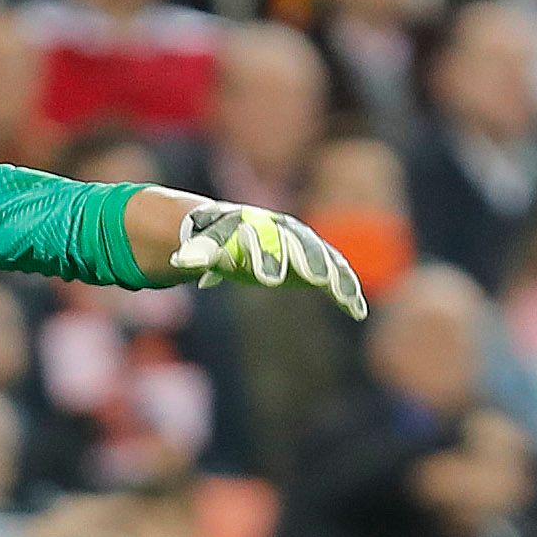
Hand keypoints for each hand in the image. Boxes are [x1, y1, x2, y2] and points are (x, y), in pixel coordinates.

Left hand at [170, 202, 369, 316]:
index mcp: (258, 226)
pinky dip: (346, 291)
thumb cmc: (219, 240)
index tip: (269, 279)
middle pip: (300, 247)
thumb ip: (197, 254)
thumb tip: (180, 263)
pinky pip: (335, 276)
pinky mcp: (315, 263)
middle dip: (309, 262)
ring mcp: (304, 246)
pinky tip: (356, 311)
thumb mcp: (206, 247)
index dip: (267, 258)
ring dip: (337, 278)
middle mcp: (285, 232)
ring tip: (347, 299)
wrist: (238, 230)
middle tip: (319, 279)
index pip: (263, 241)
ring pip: (324, 260)